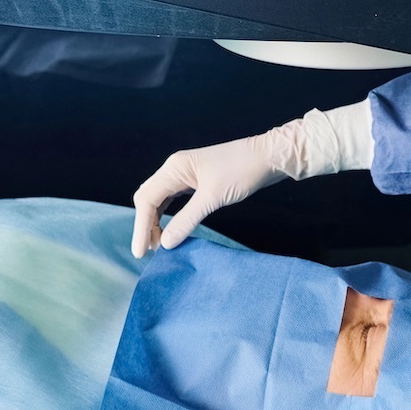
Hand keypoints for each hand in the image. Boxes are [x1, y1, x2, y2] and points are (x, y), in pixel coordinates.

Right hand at [132, 104, 374, 257]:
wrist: (270, 156)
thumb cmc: (243, 171)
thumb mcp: (213, 198)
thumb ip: (187, 220)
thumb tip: (165, 244)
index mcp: (174, 168)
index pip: (146, 200)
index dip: (141, 227)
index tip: (141, 253)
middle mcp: (175, 168)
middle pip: (148, 199)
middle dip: (145, 226)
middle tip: (148, 252)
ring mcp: (186, 174)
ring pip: (160, 200)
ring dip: (156, 222)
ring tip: (158, 246)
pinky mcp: (197, 181)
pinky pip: (173, 200)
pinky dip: (169, 216)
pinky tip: (171, 230)